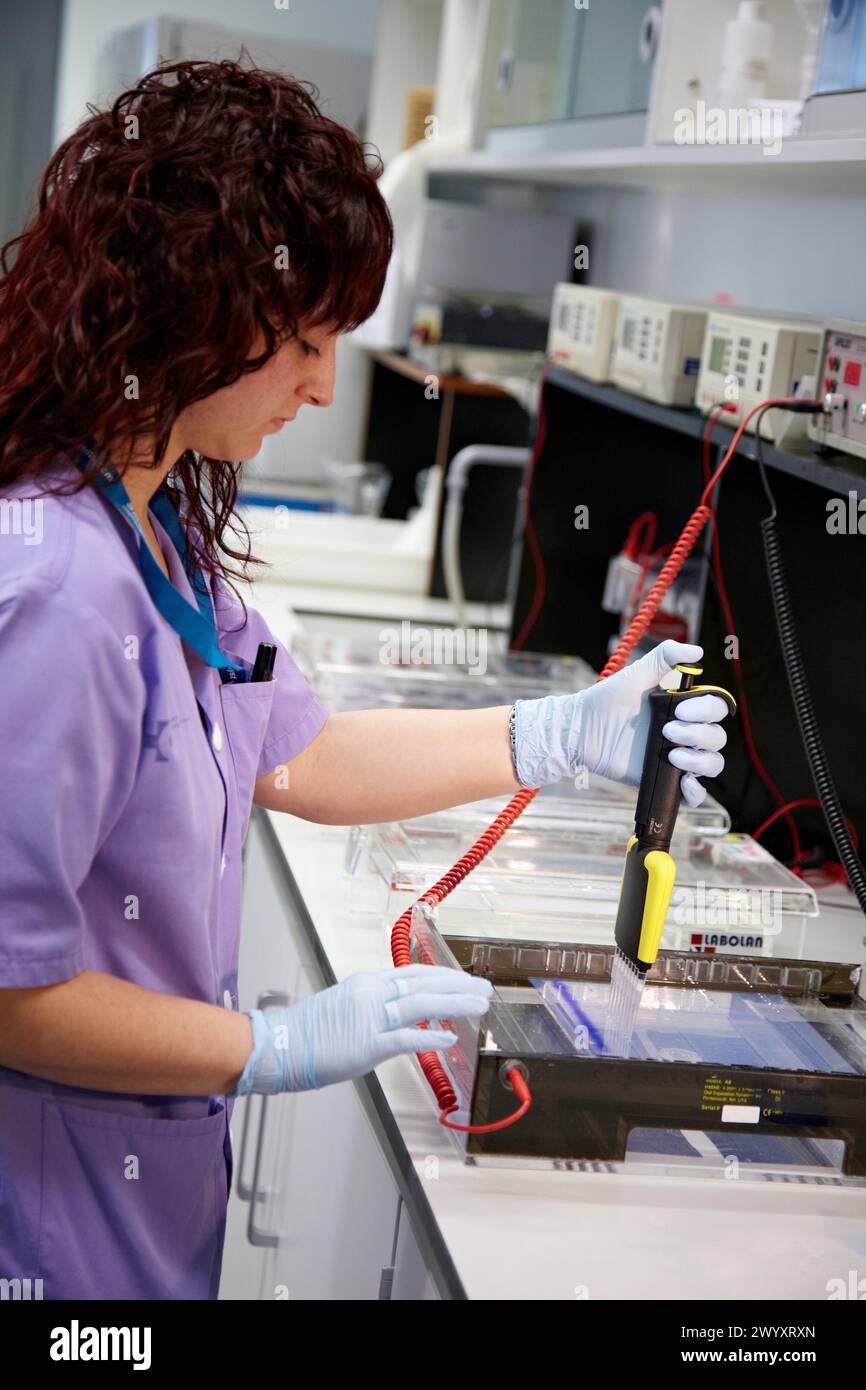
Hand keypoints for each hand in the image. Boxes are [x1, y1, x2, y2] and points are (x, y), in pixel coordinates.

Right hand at [232, 964, 492, 1094]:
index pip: (415, 974)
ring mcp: (370, 1018)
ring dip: (455, 1004)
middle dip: (459, 987)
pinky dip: (429, 1036)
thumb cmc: (308, 1031)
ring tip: (479, 1005)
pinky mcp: (366, 1045)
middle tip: (485, 990)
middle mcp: (372, 994)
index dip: (445, 976)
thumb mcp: (345, 1005)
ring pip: (422, 1004)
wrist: (279, 1045)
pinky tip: (450, 1037)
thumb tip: (401, 1012)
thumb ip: (374, 1005)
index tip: (466, 980)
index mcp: (368, 983)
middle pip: (425, 985)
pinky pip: (405, 1039)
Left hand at [514, 641, 730, 807]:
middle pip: (717, 738)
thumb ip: (665, 658)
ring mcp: (676, 757)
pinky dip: (697, 792)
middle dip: (698, 734)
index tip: (678, 710)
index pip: (715, 709)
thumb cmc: (607, 700)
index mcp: (683, 708)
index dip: (705, 710)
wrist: (582, 730)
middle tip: (666, 729)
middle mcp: (684, 733)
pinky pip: (694, 794)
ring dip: (700, 761)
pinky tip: (685, 782)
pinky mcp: (664, 779)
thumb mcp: (636, 674)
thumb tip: (697, 651)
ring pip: (712, 764)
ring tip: (672, 755)